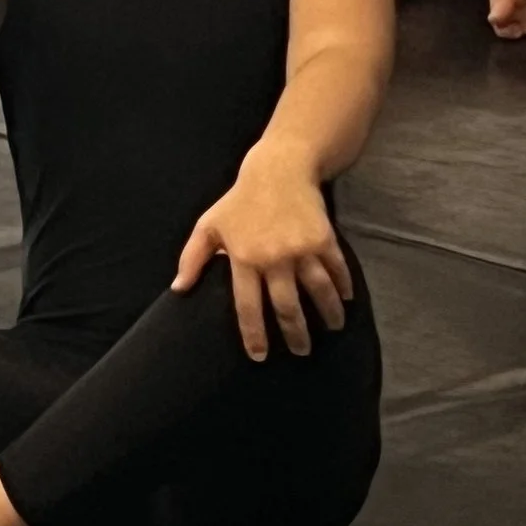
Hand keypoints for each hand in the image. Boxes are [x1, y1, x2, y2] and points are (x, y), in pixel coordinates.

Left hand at [173, 152, 353, 360]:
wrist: (278, 169)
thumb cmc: (239, 201)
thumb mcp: (209, 225)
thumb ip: (193, 259)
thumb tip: (178, 290)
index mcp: (243, 258)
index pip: (248, 306)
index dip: (254, 335)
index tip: (260, 356)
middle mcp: (274, 258)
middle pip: (287, 307)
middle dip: (296, 335)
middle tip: (301, 352)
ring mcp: (301, 249)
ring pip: (317, 291)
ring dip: (327, 314)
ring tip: (332, 329)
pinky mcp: (324, 238)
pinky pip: (337, 269)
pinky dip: (344, 287)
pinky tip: (346, 300)